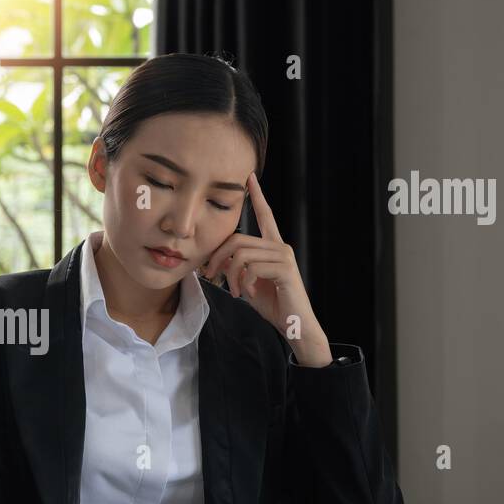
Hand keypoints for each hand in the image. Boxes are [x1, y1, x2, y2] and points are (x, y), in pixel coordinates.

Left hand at [199, 171, 331, 365]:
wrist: (293, 325)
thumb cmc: (272, 304)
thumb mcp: (248, 282)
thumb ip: (236, 268)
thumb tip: (215, 262)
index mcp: (273, 246)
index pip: (265, 215)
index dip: (258, 196)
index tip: (249, 177)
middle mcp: (280, 246)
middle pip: (237, 239)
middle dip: (218, 257)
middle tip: (210, 275)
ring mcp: (284, 256)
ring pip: (242, 254)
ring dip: (230, 275)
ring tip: (234, 291)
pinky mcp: (285, 269)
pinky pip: (251, 268)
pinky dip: (243, 283)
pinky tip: (247, 293)